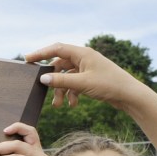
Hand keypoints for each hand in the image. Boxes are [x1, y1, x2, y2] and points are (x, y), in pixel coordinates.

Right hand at [24, 42, 145, 110]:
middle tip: (41, 90)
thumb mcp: (81, 84)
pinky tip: (73, 105)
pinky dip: (71, 94)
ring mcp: (87, 68)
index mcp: (82, 53)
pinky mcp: (90, 78)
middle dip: (52, 81)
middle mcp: (84, 58)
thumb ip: (61, 81)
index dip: (40, 53)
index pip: (56, 49)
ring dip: (61, 91)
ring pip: (66, 78)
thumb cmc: (109, 84)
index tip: (27, 59)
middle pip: (60, 66)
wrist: (129, 95)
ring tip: (58, 106)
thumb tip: (43, 79)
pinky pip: (74, 84)